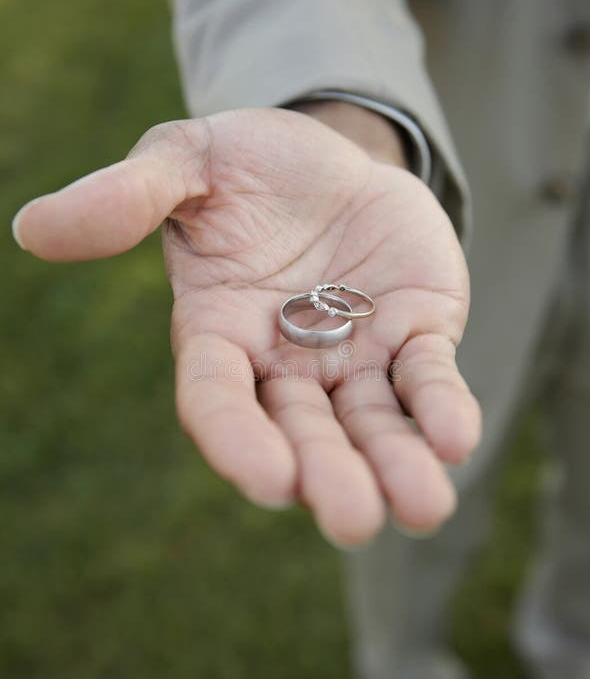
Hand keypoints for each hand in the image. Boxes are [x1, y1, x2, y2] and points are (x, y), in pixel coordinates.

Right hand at [13, 109, 480, 545]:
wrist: (332, 158)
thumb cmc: (248, 166)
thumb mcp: (186, 160)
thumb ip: (127, 196)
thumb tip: (33, 227)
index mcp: (220, 332)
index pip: (219, 400)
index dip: (239, 441)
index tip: (269, 482)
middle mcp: (285, 361)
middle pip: (302, 431)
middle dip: (328, 475)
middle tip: (352, 520)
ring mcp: (353, 354)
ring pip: (371, 424)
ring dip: (396, 466)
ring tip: (424, 508)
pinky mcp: (414, 333)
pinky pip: (428, 378)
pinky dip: (441, 409)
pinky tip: (458, 440)